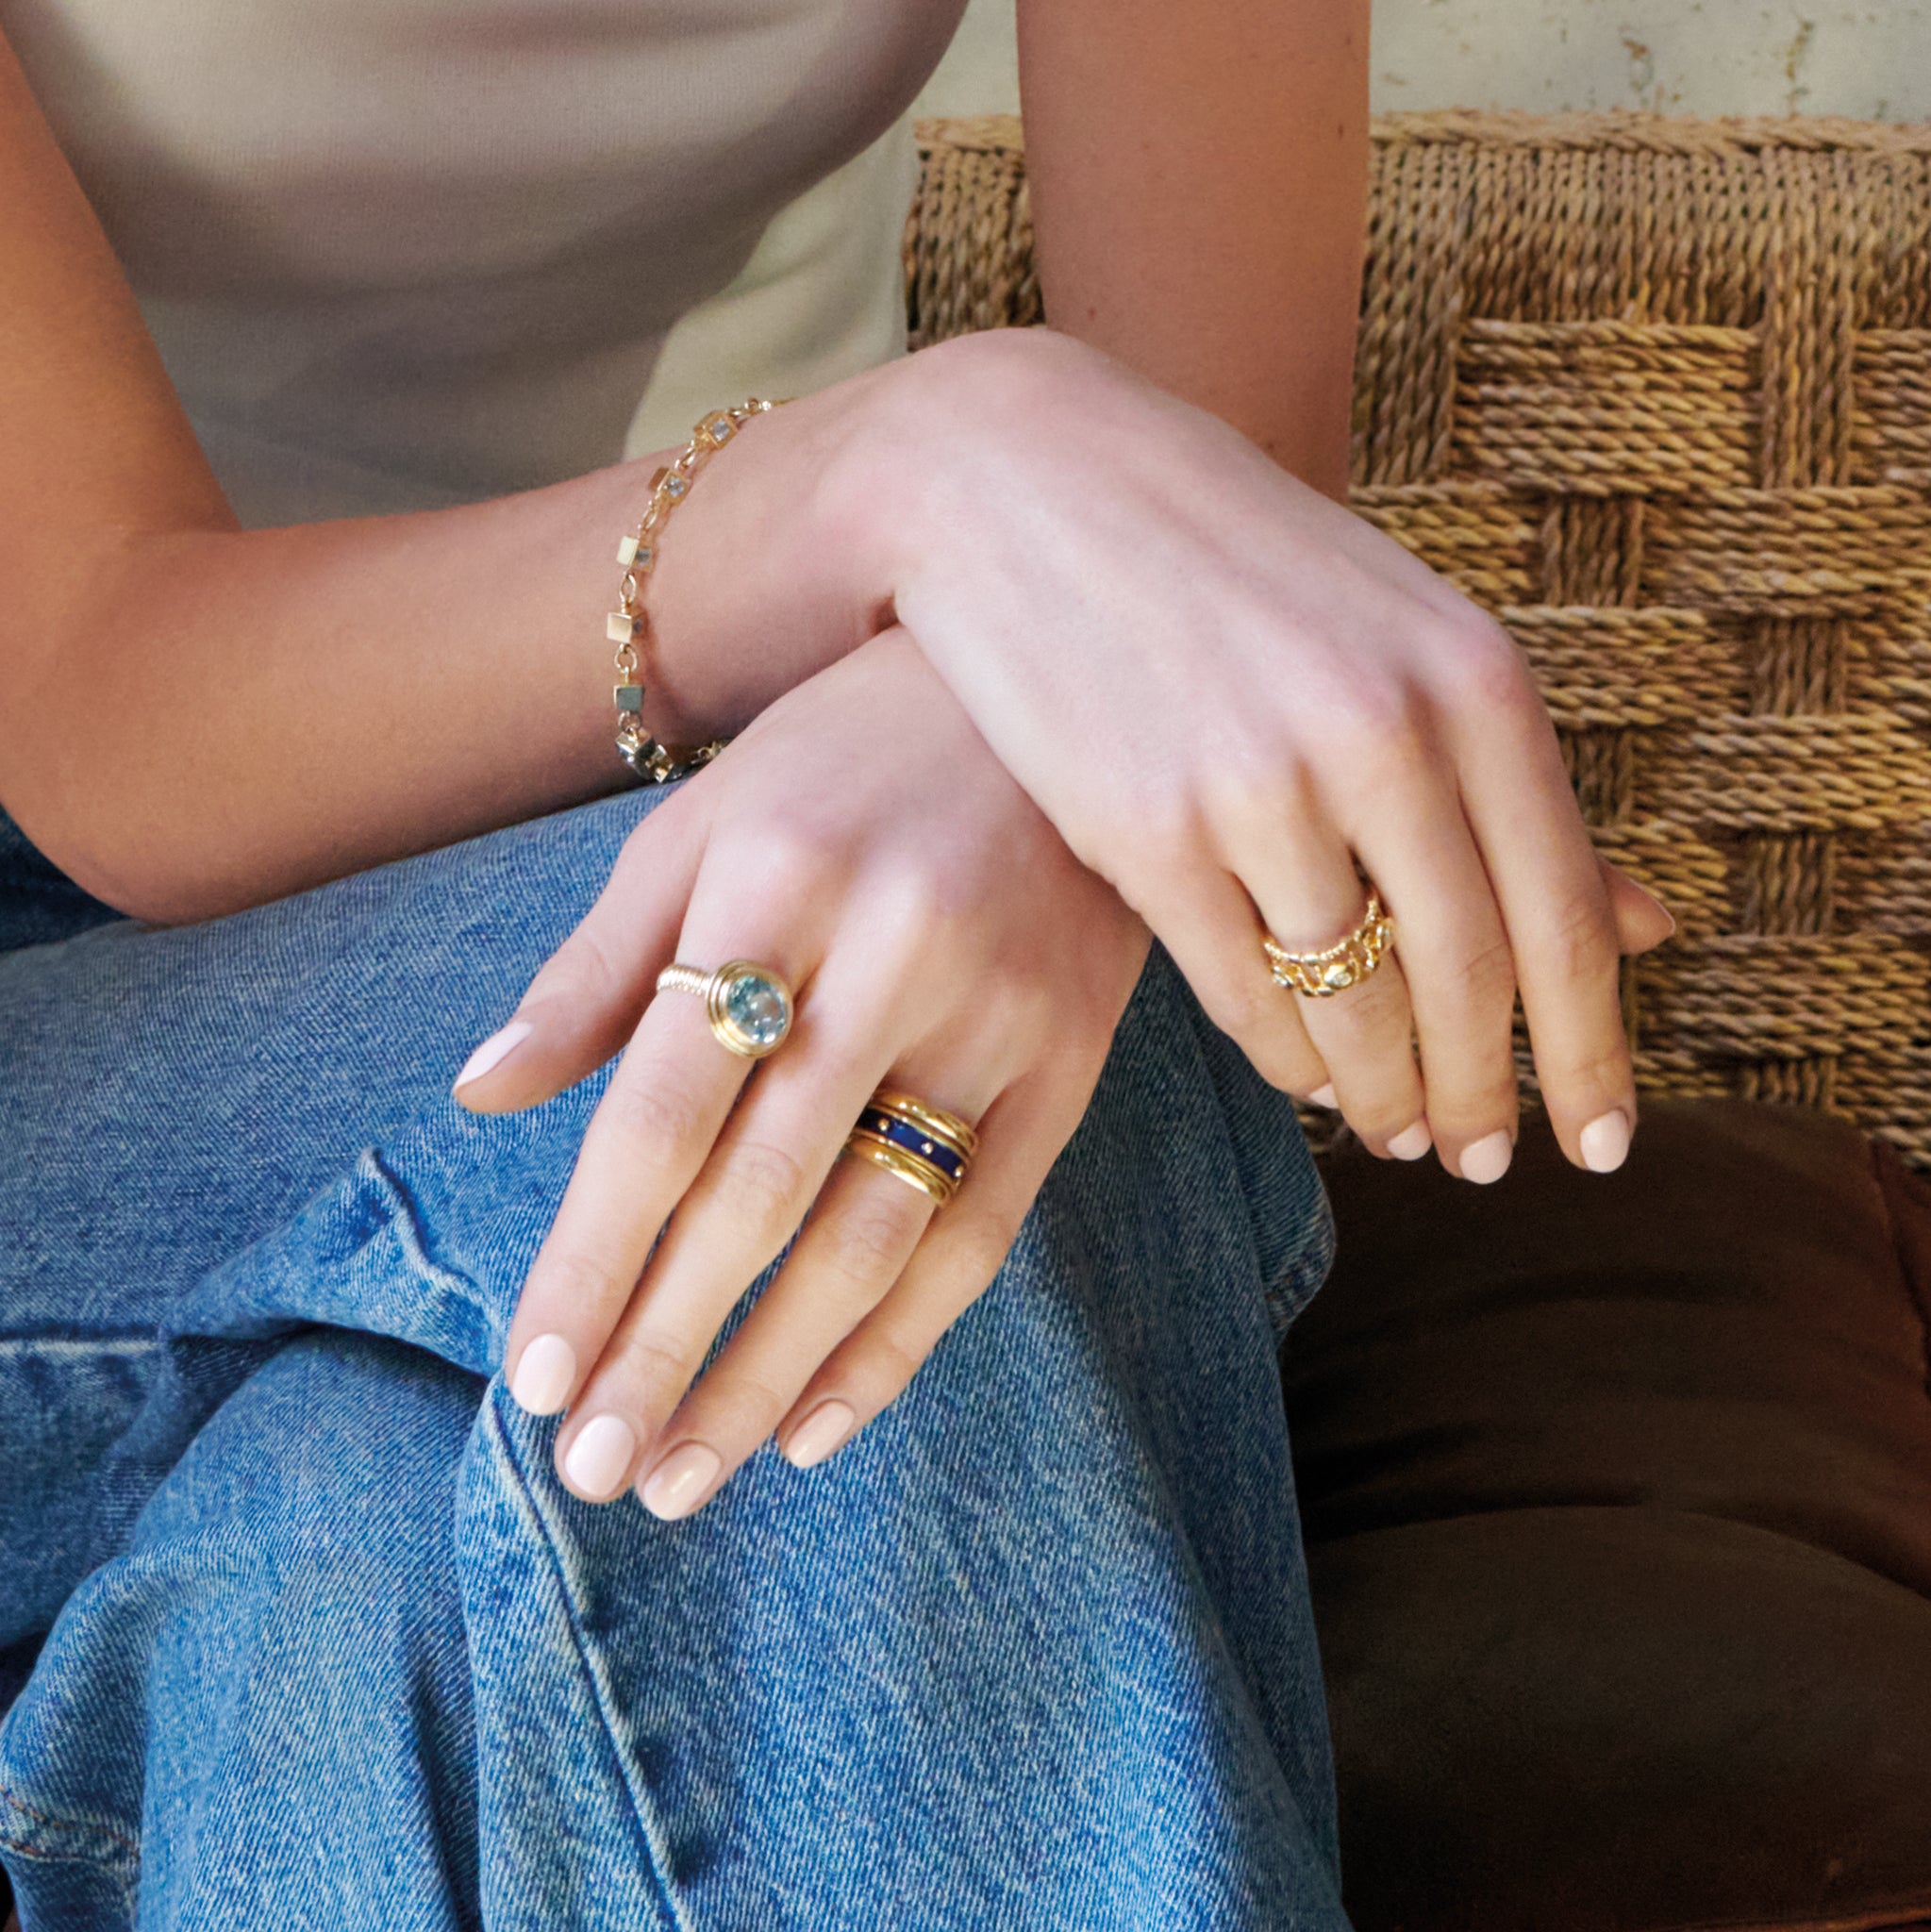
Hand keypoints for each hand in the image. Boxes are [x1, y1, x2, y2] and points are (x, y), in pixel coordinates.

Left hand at [453, 629, 1149, 1516]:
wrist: (1048, 692)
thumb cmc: (842, 759)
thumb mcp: (701, 824)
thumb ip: (598, 965)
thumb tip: (482, 1095)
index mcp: (770, 886)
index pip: (663, 1113)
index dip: (596, 1254)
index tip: (534, 1378)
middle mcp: (889, 957)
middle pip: (762, 1196)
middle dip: (668, 1347)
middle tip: (597, 1471)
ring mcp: (996, 1016)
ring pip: (874, 1236)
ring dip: (771, 1374)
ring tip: (686, 1475)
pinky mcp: (1073, 1064)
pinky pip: (985, 1231)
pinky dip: (901, 1341)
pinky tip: (820, 1423)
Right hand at [861, 327, 1674, 1181]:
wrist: (1028, 487)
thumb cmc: (1233, 565)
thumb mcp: (1402, 636)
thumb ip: (1513, 780)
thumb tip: (1648, 926)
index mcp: (1471, 677)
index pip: (1563, 913)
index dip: (1590, 1050)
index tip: (1600, 1142)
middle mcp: (1379, 731)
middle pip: (1466, 975)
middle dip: (1484, 1092)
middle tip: (1484, 1158)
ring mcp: (1256, 783)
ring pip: (1352, 999)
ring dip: (1382, 1091)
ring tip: (1397, 1132)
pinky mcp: (1144, 828)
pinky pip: (1241, 990)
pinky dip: (1284, 1055)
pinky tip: (1303, 1077)